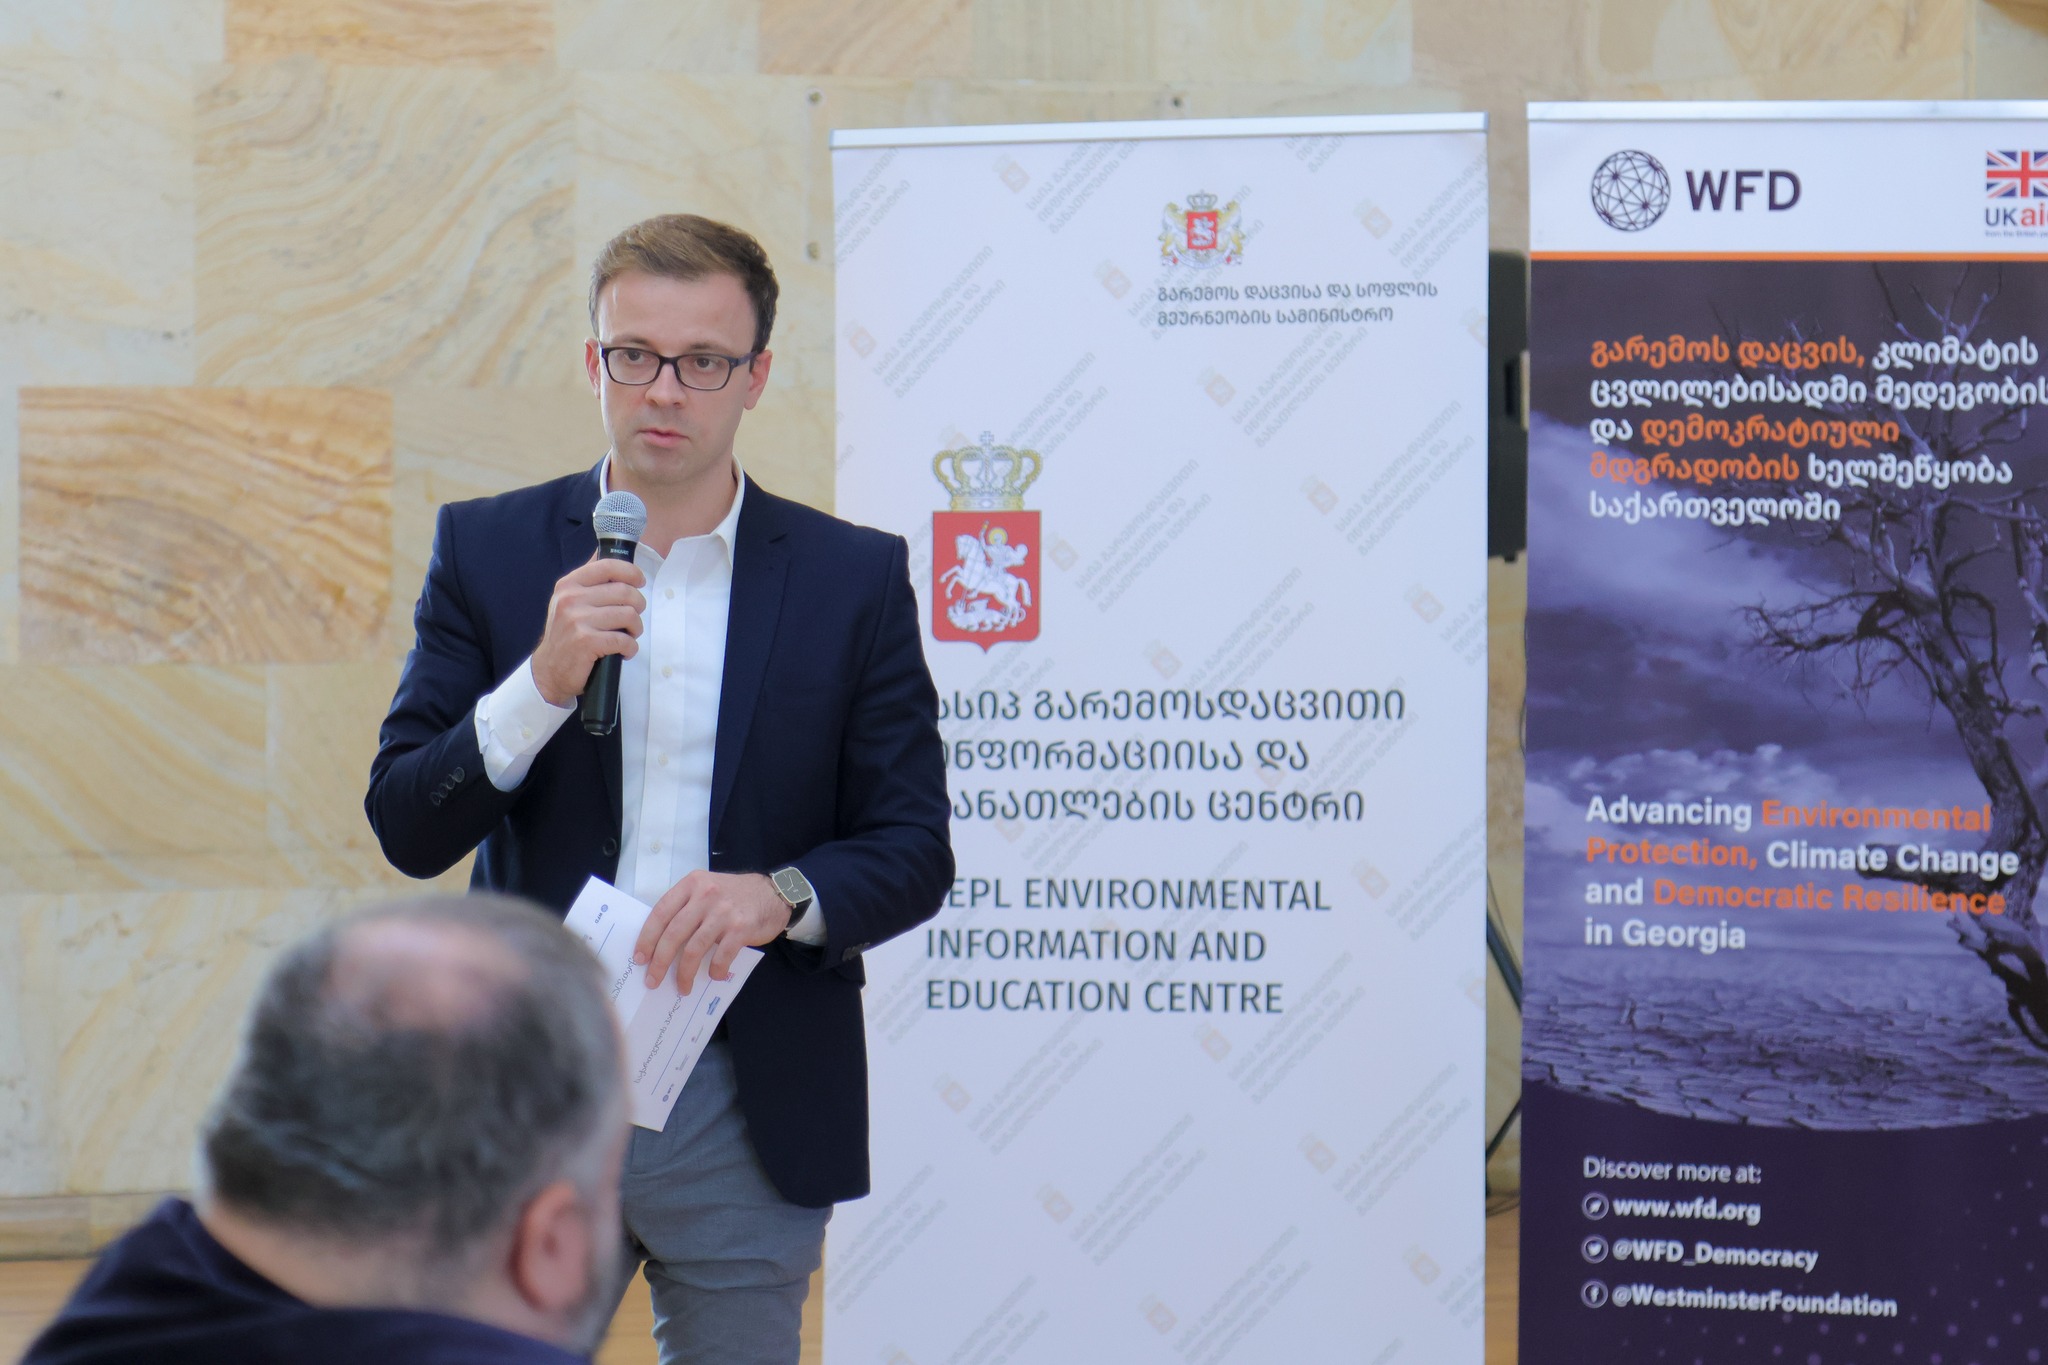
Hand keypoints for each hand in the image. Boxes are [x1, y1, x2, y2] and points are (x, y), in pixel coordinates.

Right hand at [531, 555, 646, 705]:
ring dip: (636, 629)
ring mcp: (578, 620)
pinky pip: (624, 640)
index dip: (631, 572)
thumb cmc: (566, 636)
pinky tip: (624, 651)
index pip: (607, 566)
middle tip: (634, 618)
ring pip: (628, 615)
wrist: (549, 671)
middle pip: (624, 592)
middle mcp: (571, 599)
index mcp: (569, 585)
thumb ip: (588, 580)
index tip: (640, 581)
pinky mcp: (586, 642)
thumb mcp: (569, 602)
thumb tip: (604, 551)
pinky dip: (630, 647)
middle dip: (638, 606)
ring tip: (629, 636)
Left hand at [633, 871, 786, 990]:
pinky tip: (714, 975)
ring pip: (693, 949)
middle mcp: (705, 895)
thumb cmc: (735, 895)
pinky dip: (715, 970)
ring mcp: (723, 912)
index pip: (660, 913)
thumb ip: (686, 906)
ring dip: (684, 973)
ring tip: (682, 987)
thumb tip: (661, 940)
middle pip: (673, 934)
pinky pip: (721, 956)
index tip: (640, 957)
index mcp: (692, 884)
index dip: (647, 937)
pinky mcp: (741, 928)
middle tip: (653, 980)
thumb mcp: (707, 888)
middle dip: (659, 961)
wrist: (774, 893)